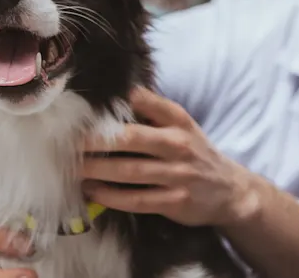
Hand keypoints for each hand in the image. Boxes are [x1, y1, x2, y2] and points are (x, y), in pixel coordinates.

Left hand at [81, 87, 259, 227]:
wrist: (230, 190)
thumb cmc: (195, 152)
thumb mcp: (181, 125)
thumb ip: (152, 112)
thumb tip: (110, 97)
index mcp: (178, 119)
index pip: (144, 102)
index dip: (113, 102)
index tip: (83, 106)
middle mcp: (179, 144)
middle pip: (130, 138)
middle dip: (96, 140)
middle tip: (68, 142)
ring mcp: (178, 174)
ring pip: (129, 171)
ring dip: (97, 170)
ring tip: (73, 168)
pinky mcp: (175, 201)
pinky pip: (136, 199)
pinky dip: (110, 196)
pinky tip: (91, 191)